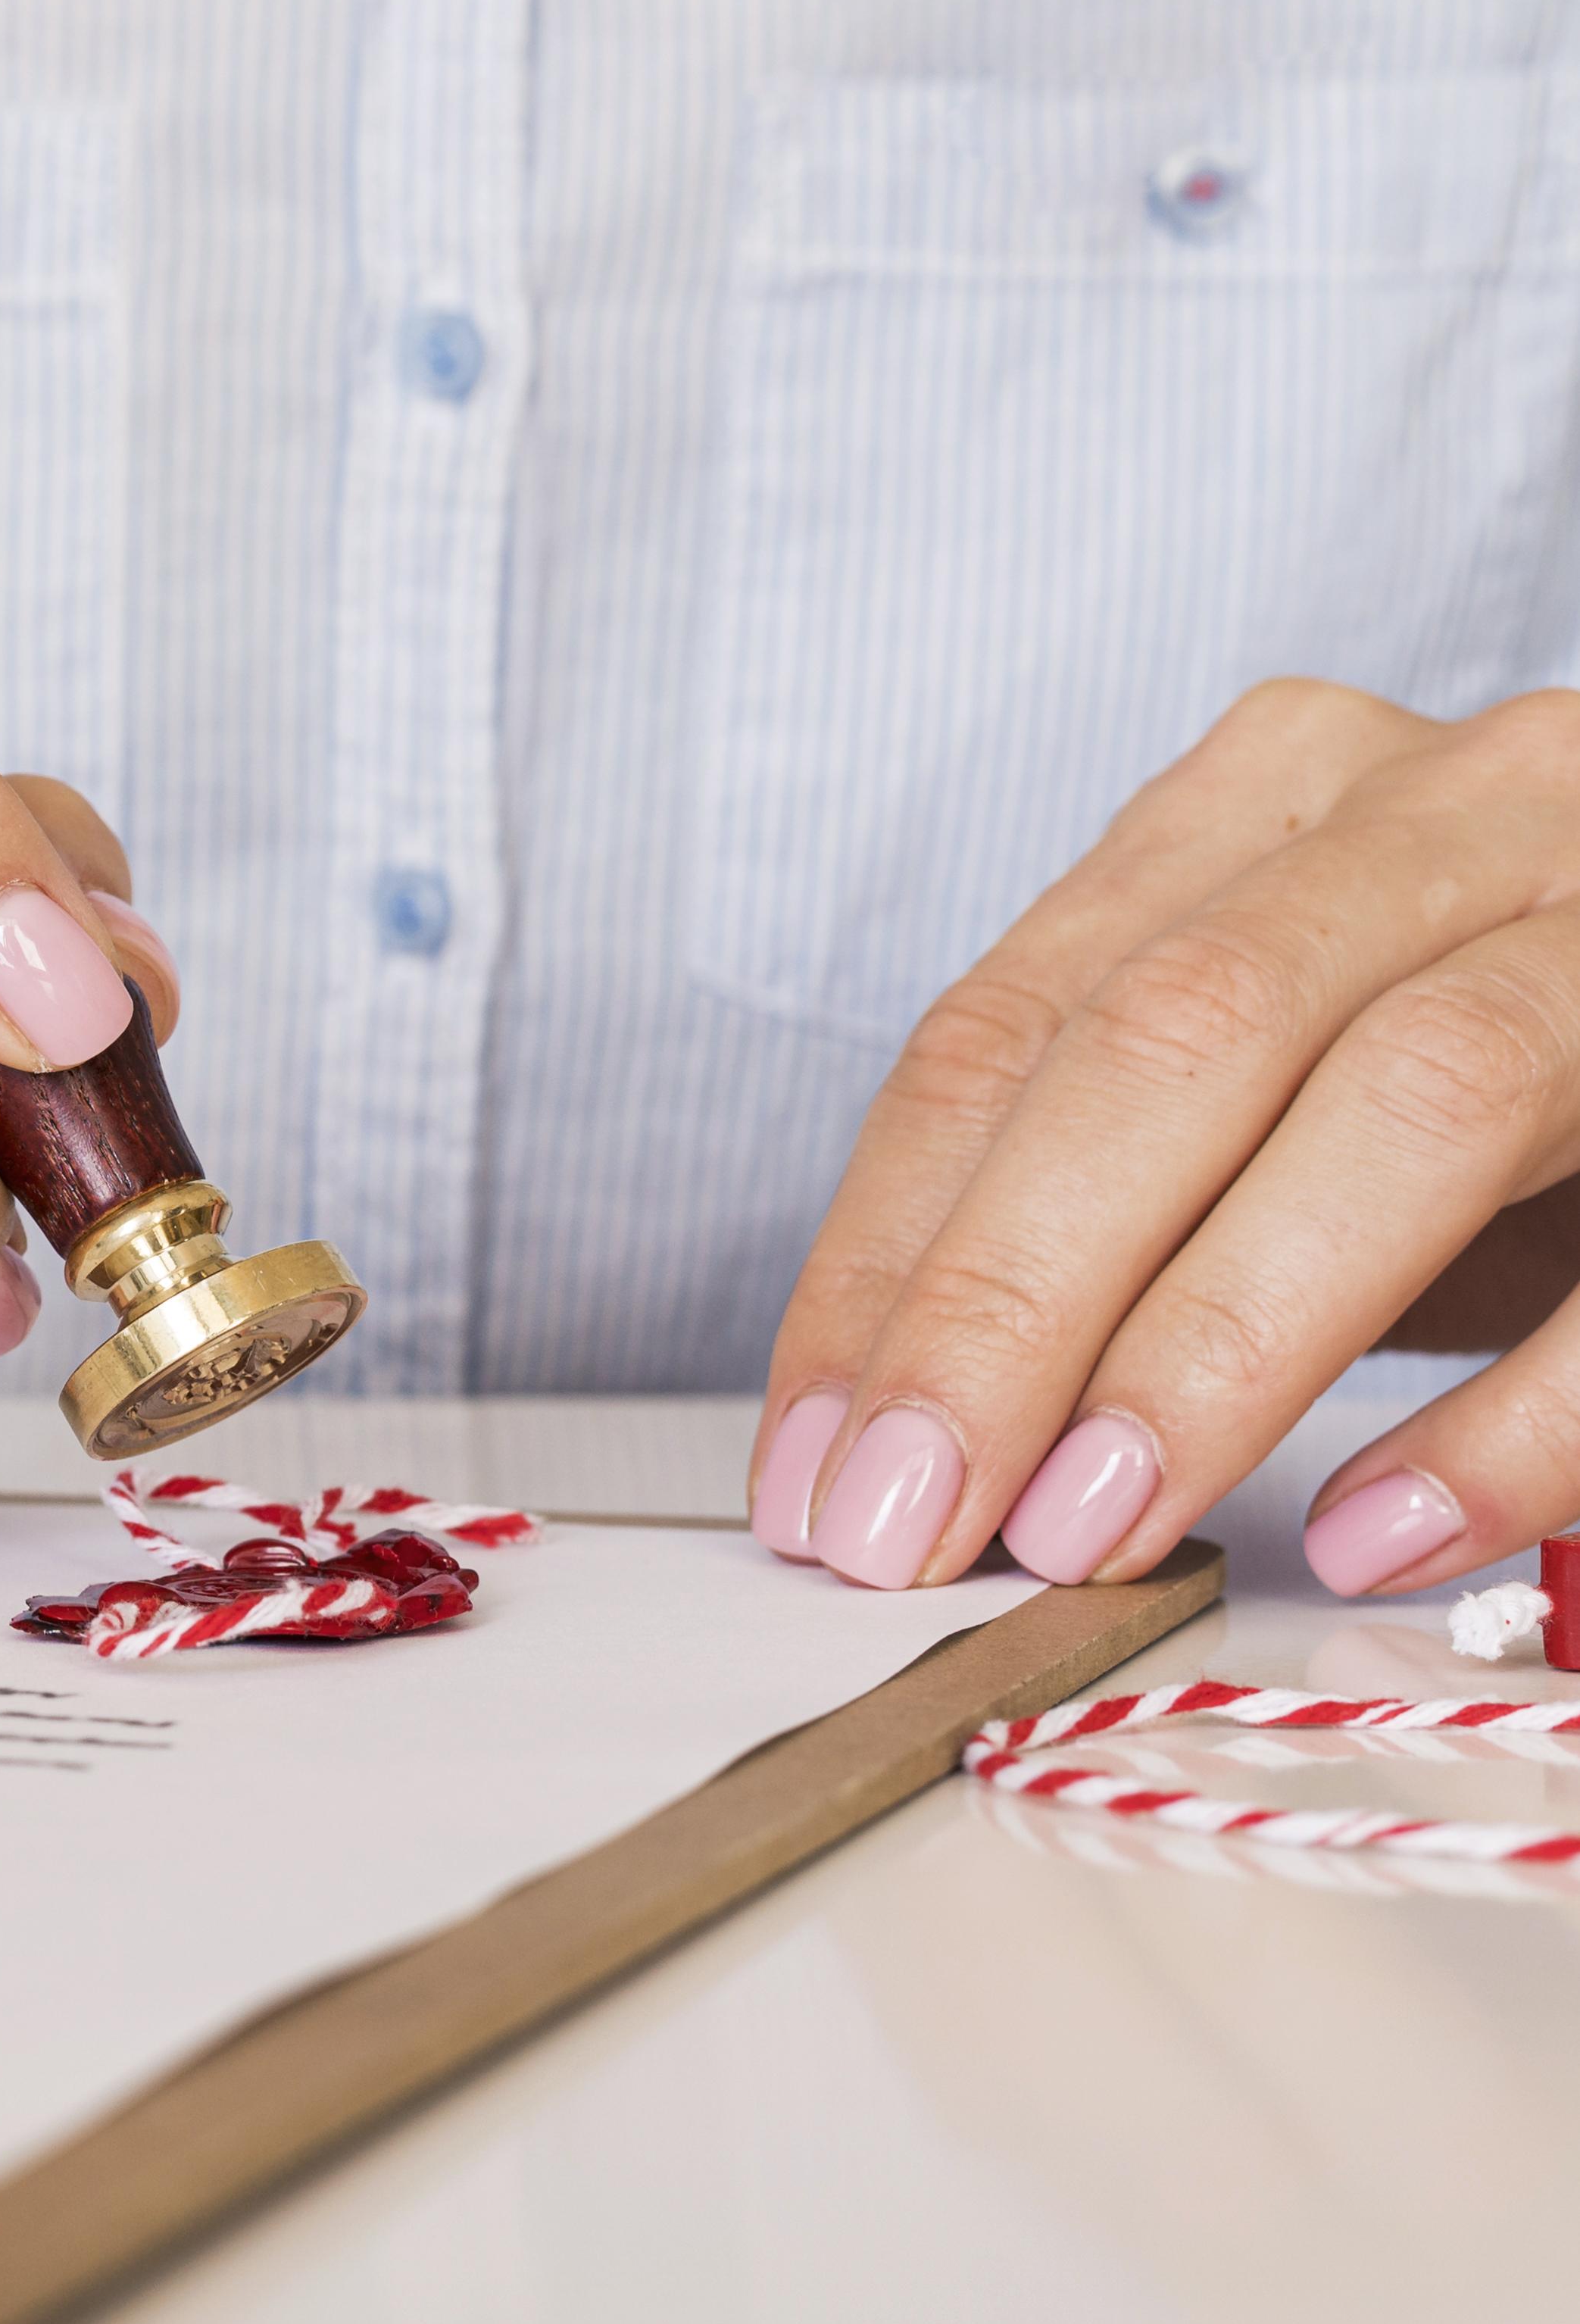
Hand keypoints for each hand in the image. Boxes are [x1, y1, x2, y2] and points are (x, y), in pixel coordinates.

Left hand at [750, 678, 1579, 1596]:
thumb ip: (1128, 1197)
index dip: (890, 1255)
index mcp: (1286, 798)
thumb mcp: (1296, 1085)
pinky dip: (1503, 1412)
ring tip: (1092, 1526)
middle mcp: (1464, 809)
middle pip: (1178, 1039)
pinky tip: (1373, 1523)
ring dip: (1221, 1338)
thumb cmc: (1527, 1081)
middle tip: (911, 1522)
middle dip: (1015, 1302)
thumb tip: (908, 1433)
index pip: (1013, 1027)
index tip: (814, 1464)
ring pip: (1408, 1096)